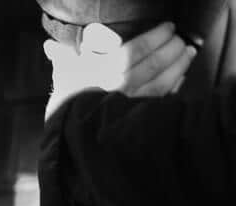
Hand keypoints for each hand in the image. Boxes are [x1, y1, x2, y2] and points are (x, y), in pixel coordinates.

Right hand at [43, 21, 196, 119]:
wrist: (68, 143)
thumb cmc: (63, 108)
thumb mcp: (60, 81)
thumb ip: (62, 59)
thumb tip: (51, 46)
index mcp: (102, 72)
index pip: (136, 49)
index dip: (157, 36)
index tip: (168, 27)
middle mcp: (120, 87)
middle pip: (154, 63)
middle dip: (172, 48)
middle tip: (180, 39)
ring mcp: (130, 104)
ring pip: (163, 81)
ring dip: (179, 65)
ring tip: (187, 53)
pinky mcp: (136, 118)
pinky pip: (161, 100)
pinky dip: (174, 88)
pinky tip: (180, 79)